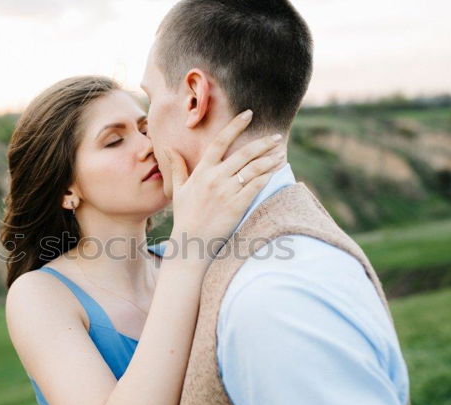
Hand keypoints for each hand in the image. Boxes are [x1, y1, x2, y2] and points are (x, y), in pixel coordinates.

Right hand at [163, 110, 286, 257]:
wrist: (191, 243)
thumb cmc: (185, 217)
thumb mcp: (178, 190)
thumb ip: (177, 167)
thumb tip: (169, 148)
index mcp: (201, 171)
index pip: (220, 141)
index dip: (235, 125)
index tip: (249, 114)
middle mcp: (215, 178)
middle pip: (243, 153)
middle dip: (263, 143)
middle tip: (277, 137)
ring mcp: (226, 192)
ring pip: (254, 169)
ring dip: (270, 159)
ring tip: (281, 153)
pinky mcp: (237, 206)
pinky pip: (256, 186)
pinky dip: (268, 176)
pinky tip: (277, 171)